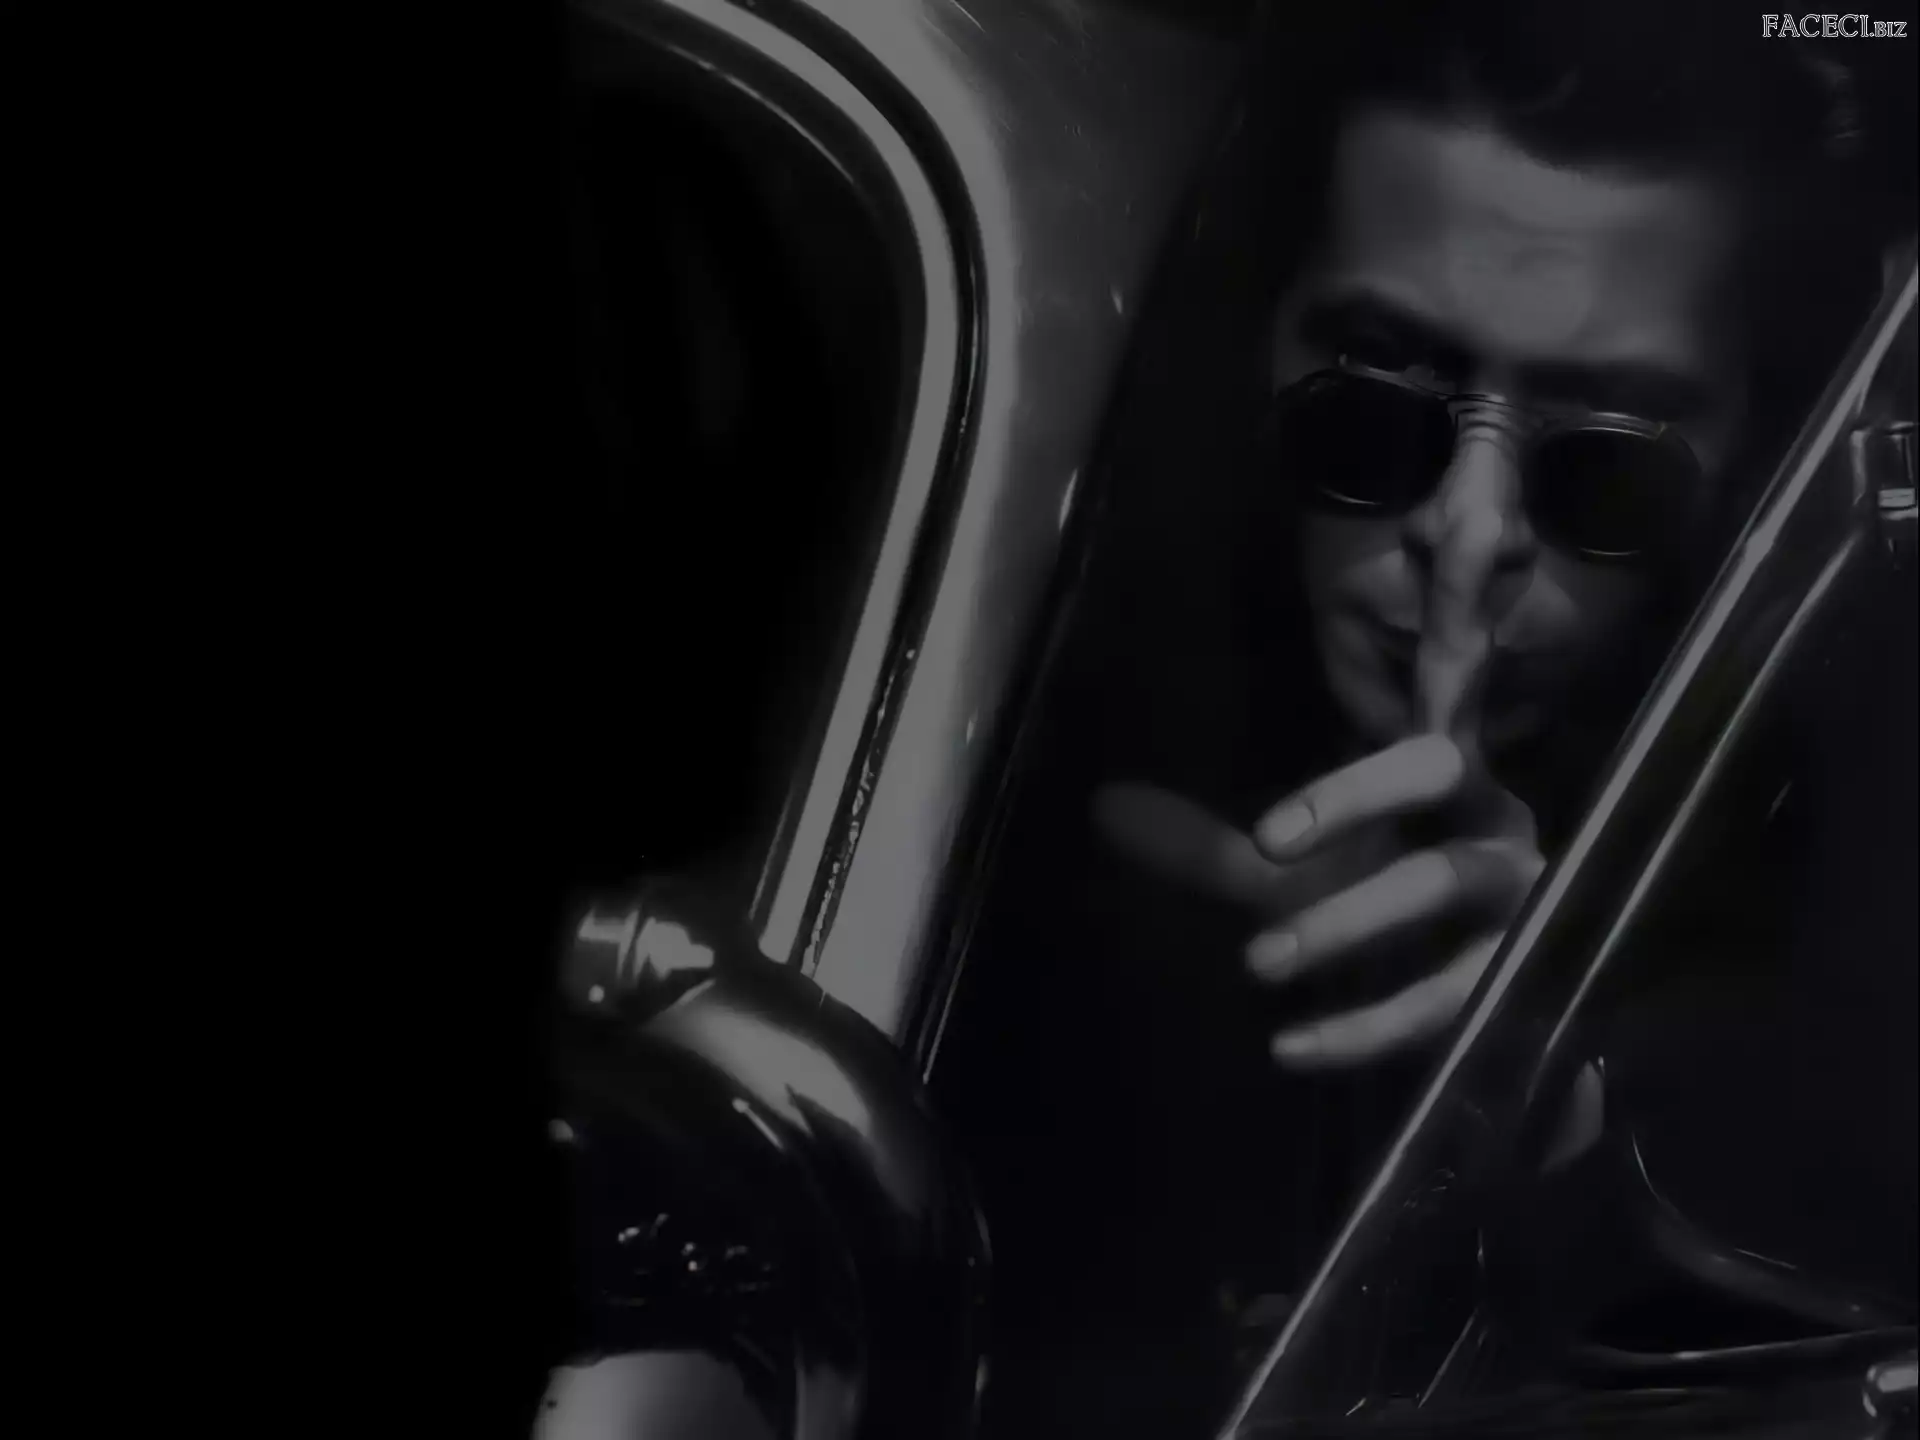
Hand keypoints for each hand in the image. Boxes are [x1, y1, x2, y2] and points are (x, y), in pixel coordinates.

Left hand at [1095, 733, 1543, 1069]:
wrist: (1479, 958)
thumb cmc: (1381, 879)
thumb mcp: (1304, 858)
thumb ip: (1215, 843)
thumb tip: (1104, 806)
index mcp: (1462, 796)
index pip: (1426, 767)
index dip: (1352, 799)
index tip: (1266, 838)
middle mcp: (1505, 860)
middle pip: (1441, 876)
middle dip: (1348, 910)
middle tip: (1254, 952)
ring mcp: (1523, 941)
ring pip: (1453, 968)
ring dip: (1359, 979)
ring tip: (1259, 973)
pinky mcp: (1515, 1006)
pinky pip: (1445, 1029)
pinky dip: (1365, 1038)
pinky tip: (1290, 1046)